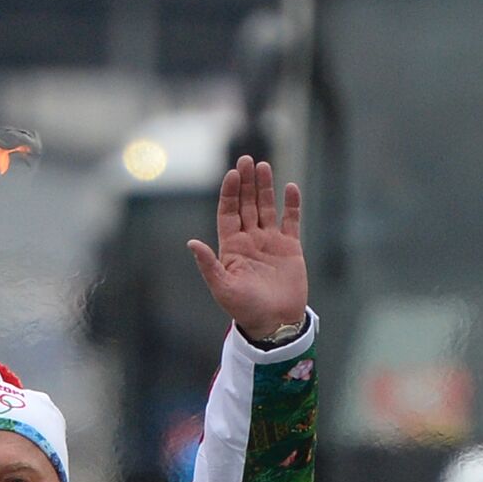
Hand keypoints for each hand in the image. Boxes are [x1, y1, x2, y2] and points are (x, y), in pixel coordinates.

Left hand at [188, 156, 308, 341]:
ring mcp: (270, 242)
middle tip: (246, 159)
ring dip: (265, 188)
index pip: (228, 213)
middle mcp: (249, 240)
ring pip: (266, 208)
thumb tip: (191, 243)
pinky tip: (290, 187)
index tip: (231, 175)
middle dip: (246, 183)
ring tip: (263, 166)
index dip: (229, 194)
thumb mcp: (222, 287)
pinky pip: (291, 221)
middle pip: (246, 205)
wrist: (275, 322)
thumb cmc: (244, 309)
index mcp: (231, 248)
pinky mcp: (290, 248)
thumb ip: (209, 264)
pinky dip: (291, 205)